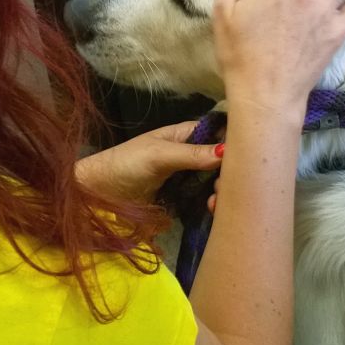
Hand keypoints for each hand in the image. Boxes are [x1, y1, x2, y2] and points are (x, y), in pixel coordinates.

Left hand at [74, 121, 222, 204]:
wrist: (98, 194)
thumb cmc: (126, 164)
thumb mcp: (160, 155)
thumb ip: (192, 154)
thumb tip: (227, 152)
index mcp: (186, 134)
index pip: (219, 133)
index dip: (233, 144)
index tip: (245, 160)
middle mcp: (190, 154)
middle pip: (220, 160)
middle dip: (228, 172)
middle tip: (226, 188)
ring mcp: (186, 177)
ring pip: (214, 181)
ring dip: (220, 190)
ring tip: (216, 202)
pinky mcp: (181, 199)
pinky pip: (202, 199)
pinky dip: (209, 204)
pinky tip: (211, 210)